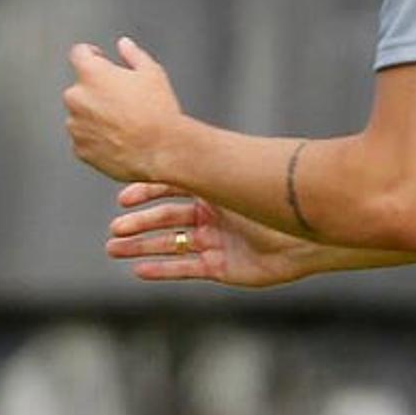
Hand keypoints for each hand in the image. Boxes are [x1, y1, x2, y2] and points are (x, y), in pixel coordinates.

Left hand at [62, 36, 180, 183]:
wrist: (160, 151)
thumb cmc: (157, 113)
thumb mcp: (152, 73)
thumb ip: (133, 54)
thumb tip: (124, 45)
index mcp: (91, 73)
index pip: (79, 53)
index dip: (92, 54)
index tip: (100, 60)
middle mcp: (76, 97)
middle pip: (81, 87)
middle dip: (96, 90)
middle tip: (122, 101)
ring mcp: (75, 125)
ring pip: (81, 114)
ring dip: (94, 115)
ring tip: (123, 124)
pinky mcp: (79, 148)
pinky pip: (84, 138)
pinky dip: (95, 138)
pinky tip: (118, 139)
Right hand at [107, 182, 316, 287]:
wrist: (302, 237)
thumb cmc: (268, 203)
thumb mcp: (227, 185)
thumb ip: (197, 169)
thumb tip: (163, 144)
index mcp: (213, 190)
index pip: (170, 189)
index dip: (145, 194)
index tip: (122, 199)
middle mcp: (211, 215)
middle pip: (166, 220)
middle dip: (138, 224)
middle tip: (113, 231)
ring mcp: (215, 242)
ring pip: (171, 245)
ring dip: (142, 247)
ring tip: (115, 249)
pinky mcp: (221, 267)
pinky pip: (186, 269)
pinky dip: (162, 270)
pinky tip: (139, 270)